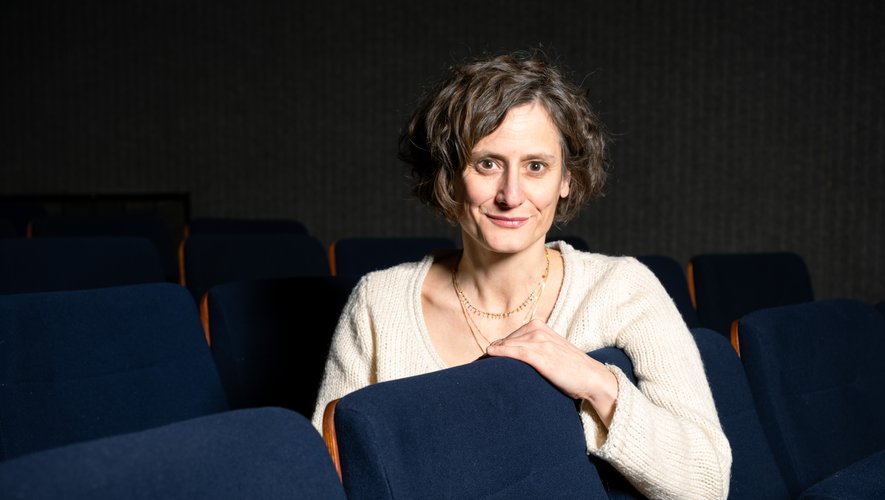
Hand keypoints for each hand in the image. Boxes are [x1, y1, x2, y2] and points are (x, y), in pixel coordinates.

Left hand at [485, 319, 619, 426]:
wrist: (591, 378)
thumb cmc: (569, 368)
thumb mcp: (549, 351)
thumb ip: (531, 348)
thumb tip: (506, 356)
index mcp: (538, 326)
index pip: (508, 338)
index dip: (496, 350)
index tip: (483, 361)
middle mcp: (538, 330)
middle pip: (504, 341)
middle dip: (493, 353)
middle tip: (478, 366)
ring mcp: (539, 341)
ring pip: (507, 346)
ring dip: (492, 355)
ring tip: (480, 367)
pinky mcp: (541, 355)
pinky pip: (514, 352)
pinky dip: (500, 353)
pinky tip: (490, 355)